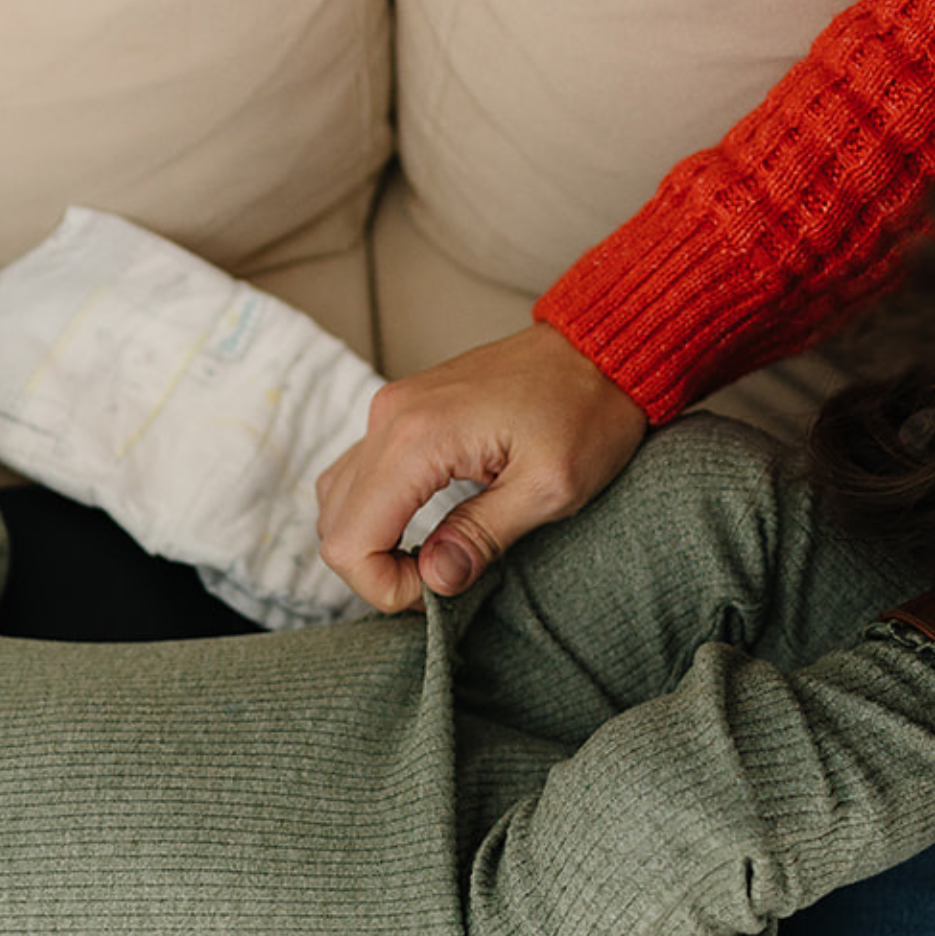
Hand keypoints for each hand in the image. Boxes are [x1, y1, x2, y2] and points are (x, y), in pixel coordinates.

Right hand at [313, 323, 648, 612]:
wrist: (601, 345)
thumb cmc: (588, 410)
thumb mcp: (551, 488)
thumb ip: (483, 536)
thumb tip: (434, 579)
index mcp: (418, 438)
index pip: (349, 542)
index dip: (384, 587)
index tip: (439, 590)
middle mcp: (388, 418)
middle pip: (334, 528)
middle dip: (377, 572)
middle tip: (440, 580)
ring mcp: (388, 410)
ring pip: (338, 504)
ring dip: (370, 545)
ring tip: (429, 558)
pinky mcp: (399, 412)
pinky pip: (356, 476)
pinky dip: (372, 515)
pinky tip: (416, 529)